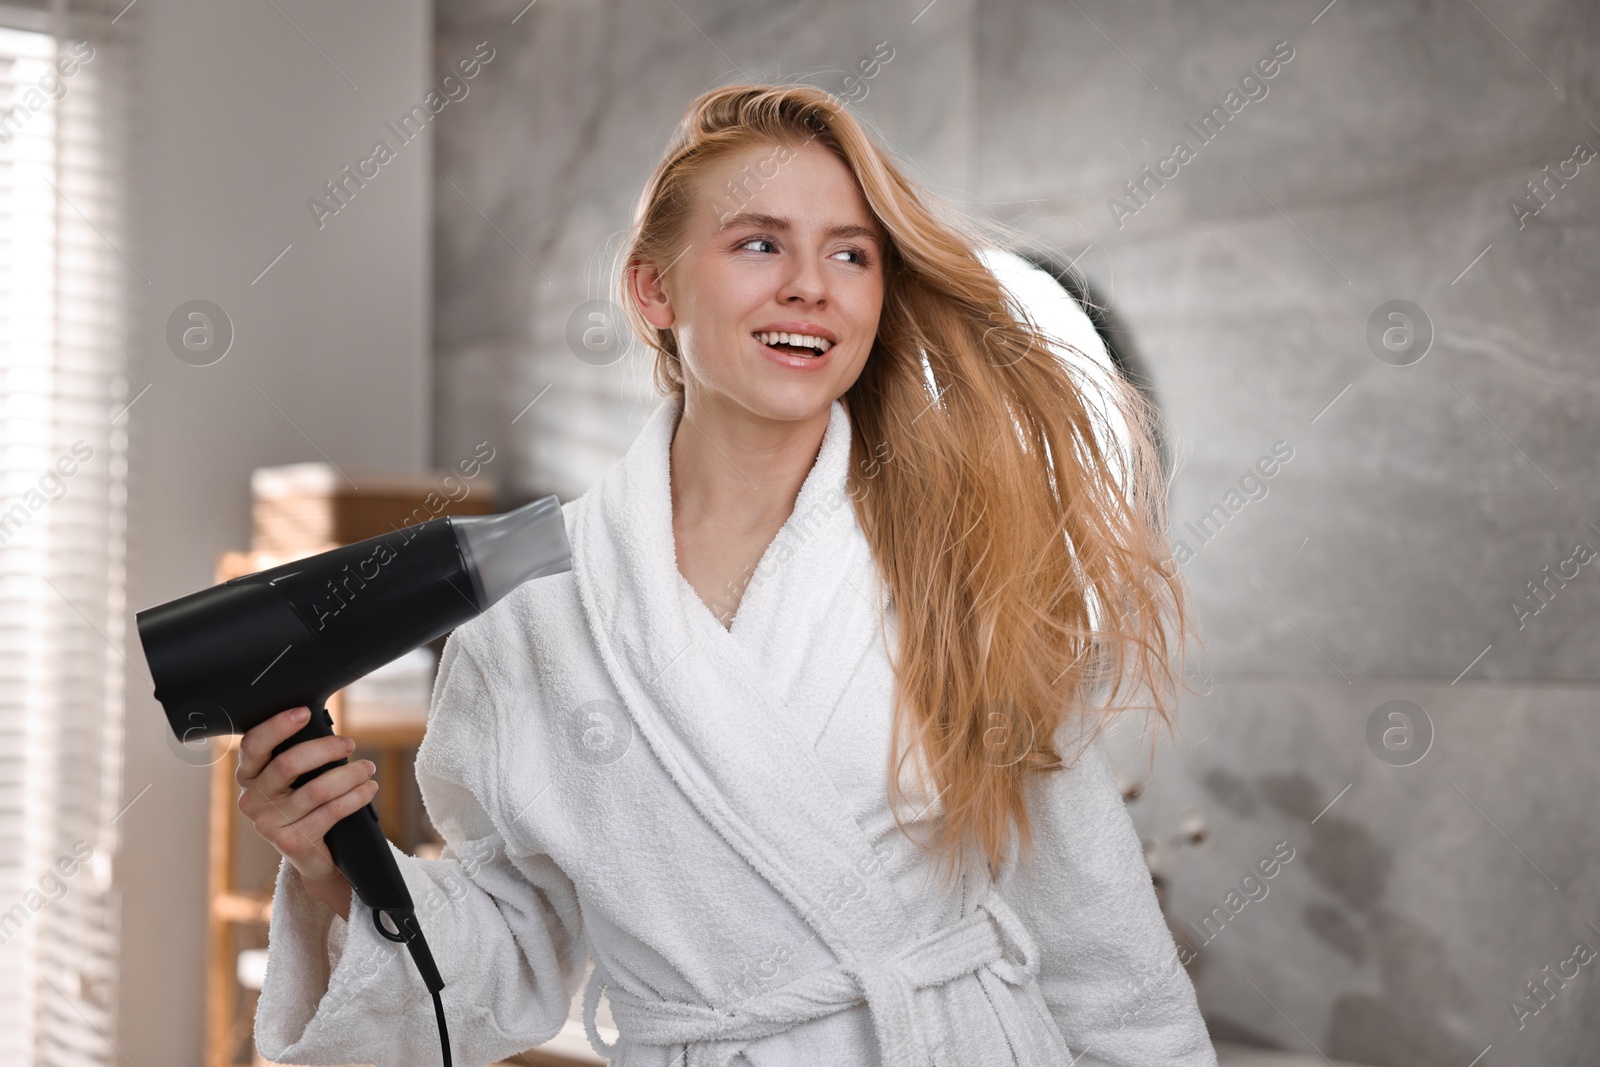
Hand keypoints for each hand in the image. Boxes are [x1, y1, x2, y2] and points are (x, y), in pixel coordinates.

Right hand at [236, 706, 376, 919]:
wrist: (313, 855)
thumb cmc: (305, 804)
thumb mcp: (294, 779)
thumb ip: (297, 756)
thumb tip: (325, 728)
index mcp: (248, 776)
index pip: (253, 745)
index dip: (278, 726)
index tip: (305, 713)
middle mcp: (251, 800)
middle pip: (288, 764)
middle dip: (325, 749)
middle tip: (349, 744)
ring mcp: (269, 824)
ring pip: (316, 789)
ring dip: (349, 774)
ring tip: (368, 768)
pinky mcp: (291, 842)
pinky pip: (331, 811)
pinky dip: (356, 796)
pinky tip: (368, 789)